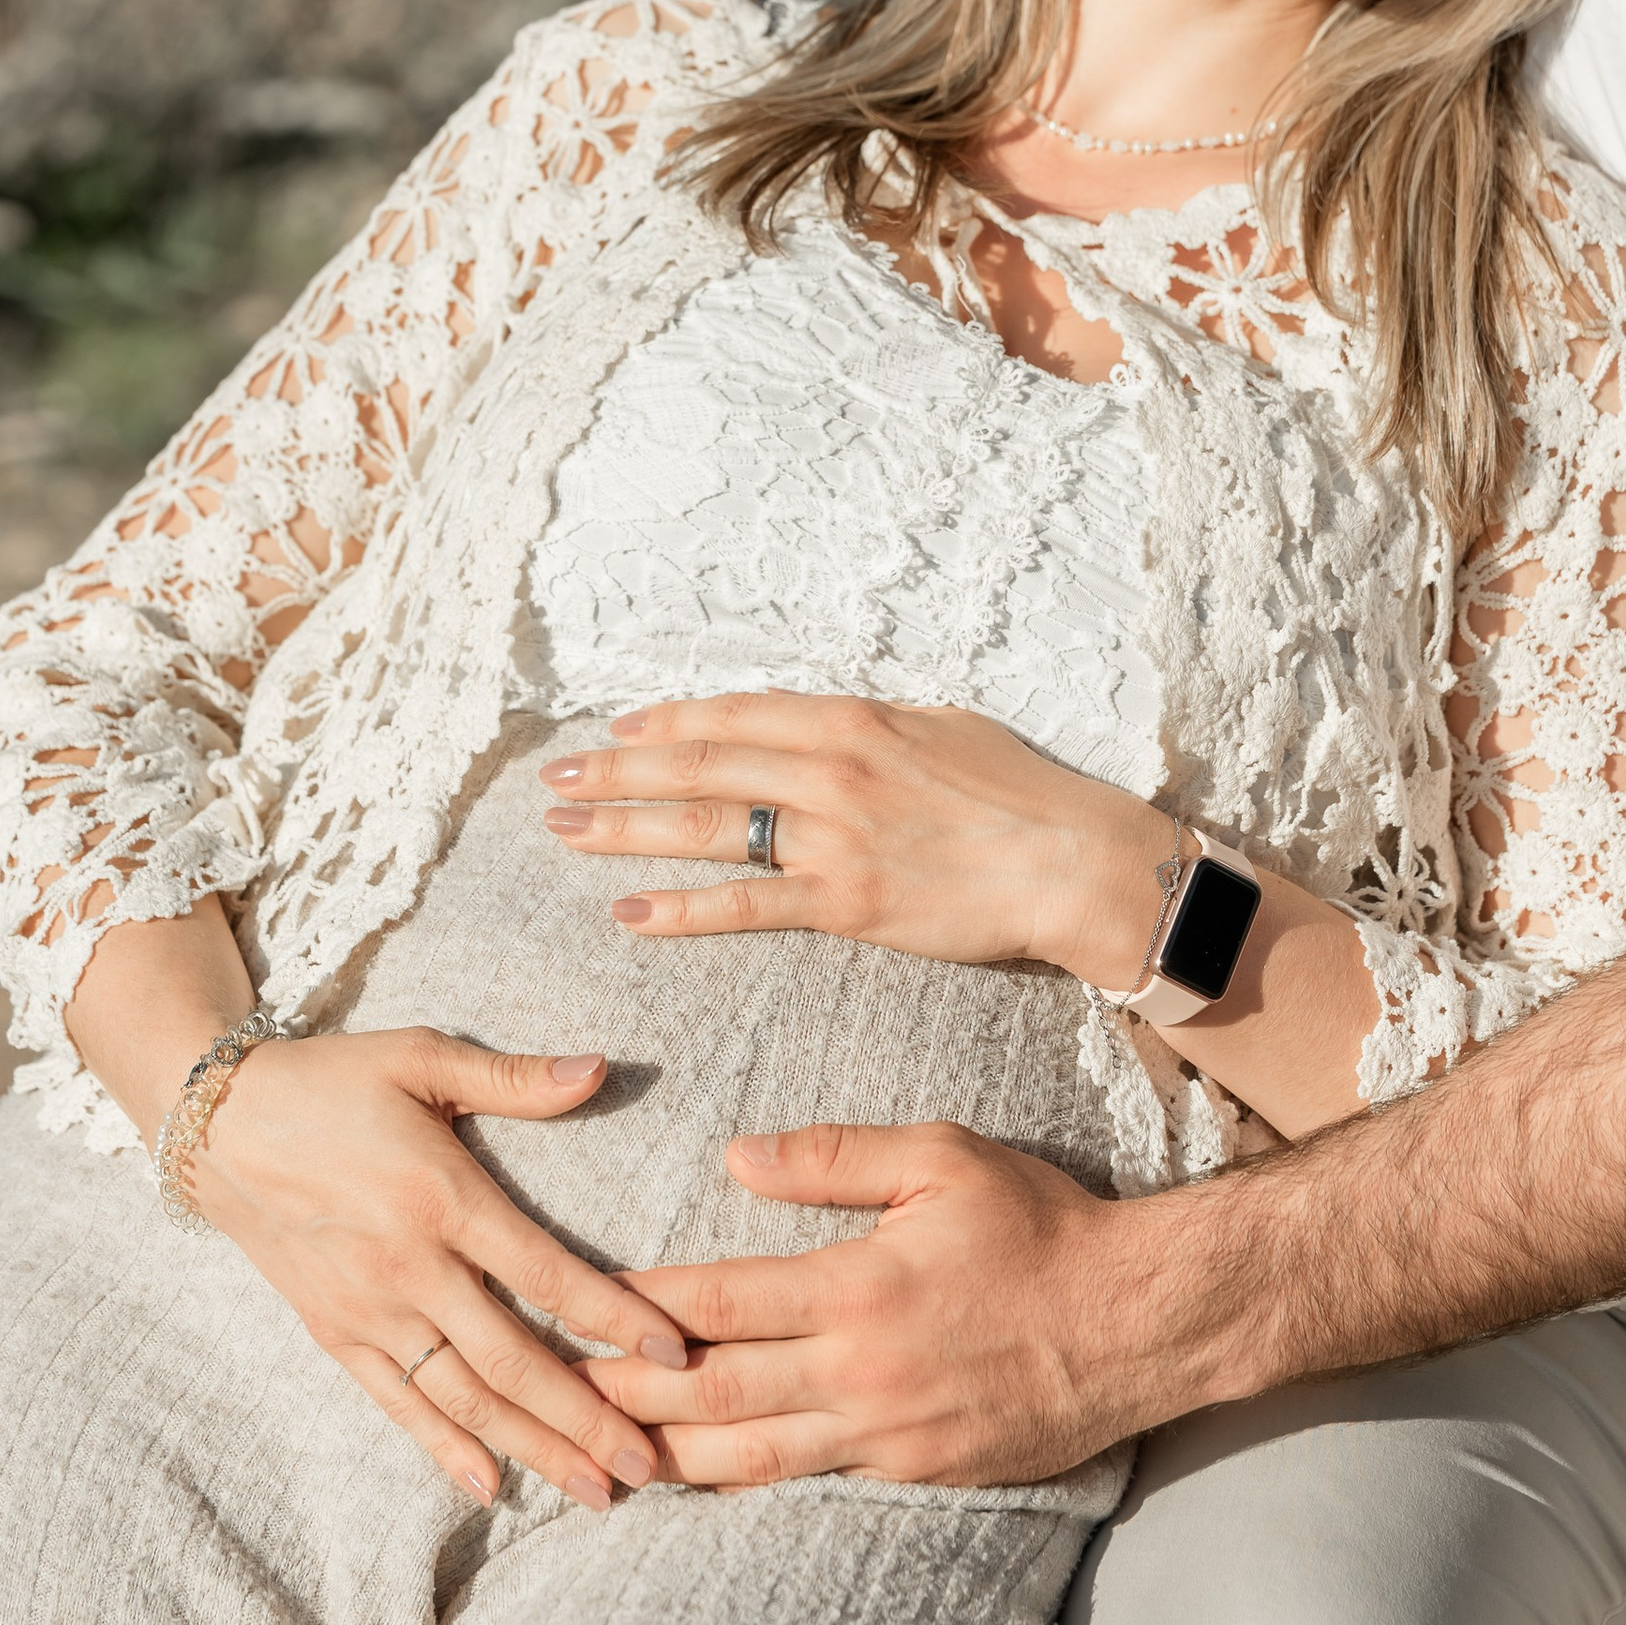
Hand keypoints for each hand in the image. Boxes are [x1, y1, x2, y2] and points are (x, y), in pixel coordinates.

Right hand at [192, 1027, 687, 1510]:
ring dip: (533, 1448)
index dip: (616, 1318)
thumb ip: (514, 1077)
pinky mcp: (334, 1335)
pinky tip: (489, 1485)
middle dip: (587, 1418)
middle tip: (650, 1466)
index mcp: (443, 1198)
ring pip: (464, 1397)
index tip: (677, 1356)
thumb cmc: (334, 1080)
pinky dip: (444, 1447)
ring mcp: (369, 1311)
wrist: (217, 1125)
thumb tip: (601, 1067)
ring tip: (596, 1490)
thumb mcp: (423, 1056)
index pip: (547, 1275)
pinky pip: (397, 1403)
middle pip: (513, 1360)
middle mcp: (409, 1268)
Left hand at [540, 693, 1169, 986]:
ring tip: (567, 834)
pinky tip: (630, 911)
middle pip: (698, 763)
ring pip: (704, 827)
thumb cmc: (1019, 791)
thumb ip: (873, 728)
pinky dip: (681, 908)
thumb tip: (830, 726)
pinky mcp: (844, 901)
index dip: (666, 721)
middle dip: (618, 772)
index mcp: (851, 718)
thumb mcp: (942, 727)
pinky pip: (744, 904)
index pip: (734, 713)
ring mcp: (831, 836)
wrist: (1068, 858)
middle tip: (557, 780)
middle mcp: (828, 769)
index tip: (616, 730)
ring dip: (626, 830)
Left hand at [581, 1119, 1164, 1488]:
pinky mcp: (914, 1476)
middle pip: (706, 1398)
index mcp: (856, 1288)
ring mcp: (885, 1437)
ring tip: (598, 1459)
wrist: (1137, 1323)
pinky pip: (809, 1485)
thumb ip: (834, 1155)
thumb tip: (737, 1159)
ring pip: (745, 1464)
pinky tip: (701, 1482)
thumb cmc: (1041, 1226)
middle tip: (551, 1396)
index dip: (633, 1312)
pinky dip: (744, 1486)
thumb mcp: (943, 1158)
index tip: (574, 1308)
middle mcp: (859, 1374)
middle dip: (620, 1400)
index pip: (712, 1306)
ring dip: (664, 1462)